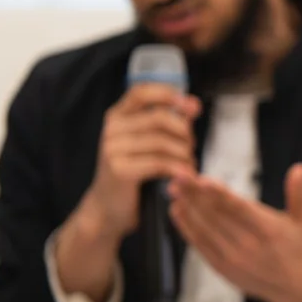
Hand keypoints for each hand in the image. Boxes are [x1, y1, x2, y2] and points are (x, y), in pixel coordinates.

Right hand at [52, 82, 202, 301]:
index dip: (169, 94)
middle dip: (185, 133)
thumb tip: (193, 105)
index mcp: (117, 116)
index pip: (141, 92)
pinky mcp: (119, 170)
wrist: (108, 209)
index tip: (191, 106)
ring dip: (185, 154)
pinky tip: (185, 175)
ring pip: (164, 142)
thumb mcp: (146, 144)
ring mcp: (113, 149)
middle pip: (160, 119)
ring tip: (189, 165)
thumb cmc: (133, 175)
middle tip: (192, 147)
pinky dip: (179, 169)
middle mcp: (112, 129)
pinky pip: (160, 163)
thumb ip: (166, 124)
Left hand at [169, 162, 301, 301]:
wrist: (295, 289)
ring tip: (174, 189)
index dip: (219, 194)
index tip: (202, 180)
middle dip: (195, 194)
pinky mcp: (222, 268)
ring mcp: (233, 259)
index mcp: (268, 231)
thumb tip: (299, 168)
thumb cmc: (300, 249)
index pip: (238, 209)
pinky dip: (186, 227)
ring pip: (204, 229)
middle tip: (179, 176)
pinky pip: (199, 245)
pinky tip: (177, 211)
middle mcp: (248, 246)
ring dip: (187, 208)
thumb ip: (299, 193)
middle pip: (216, 216)